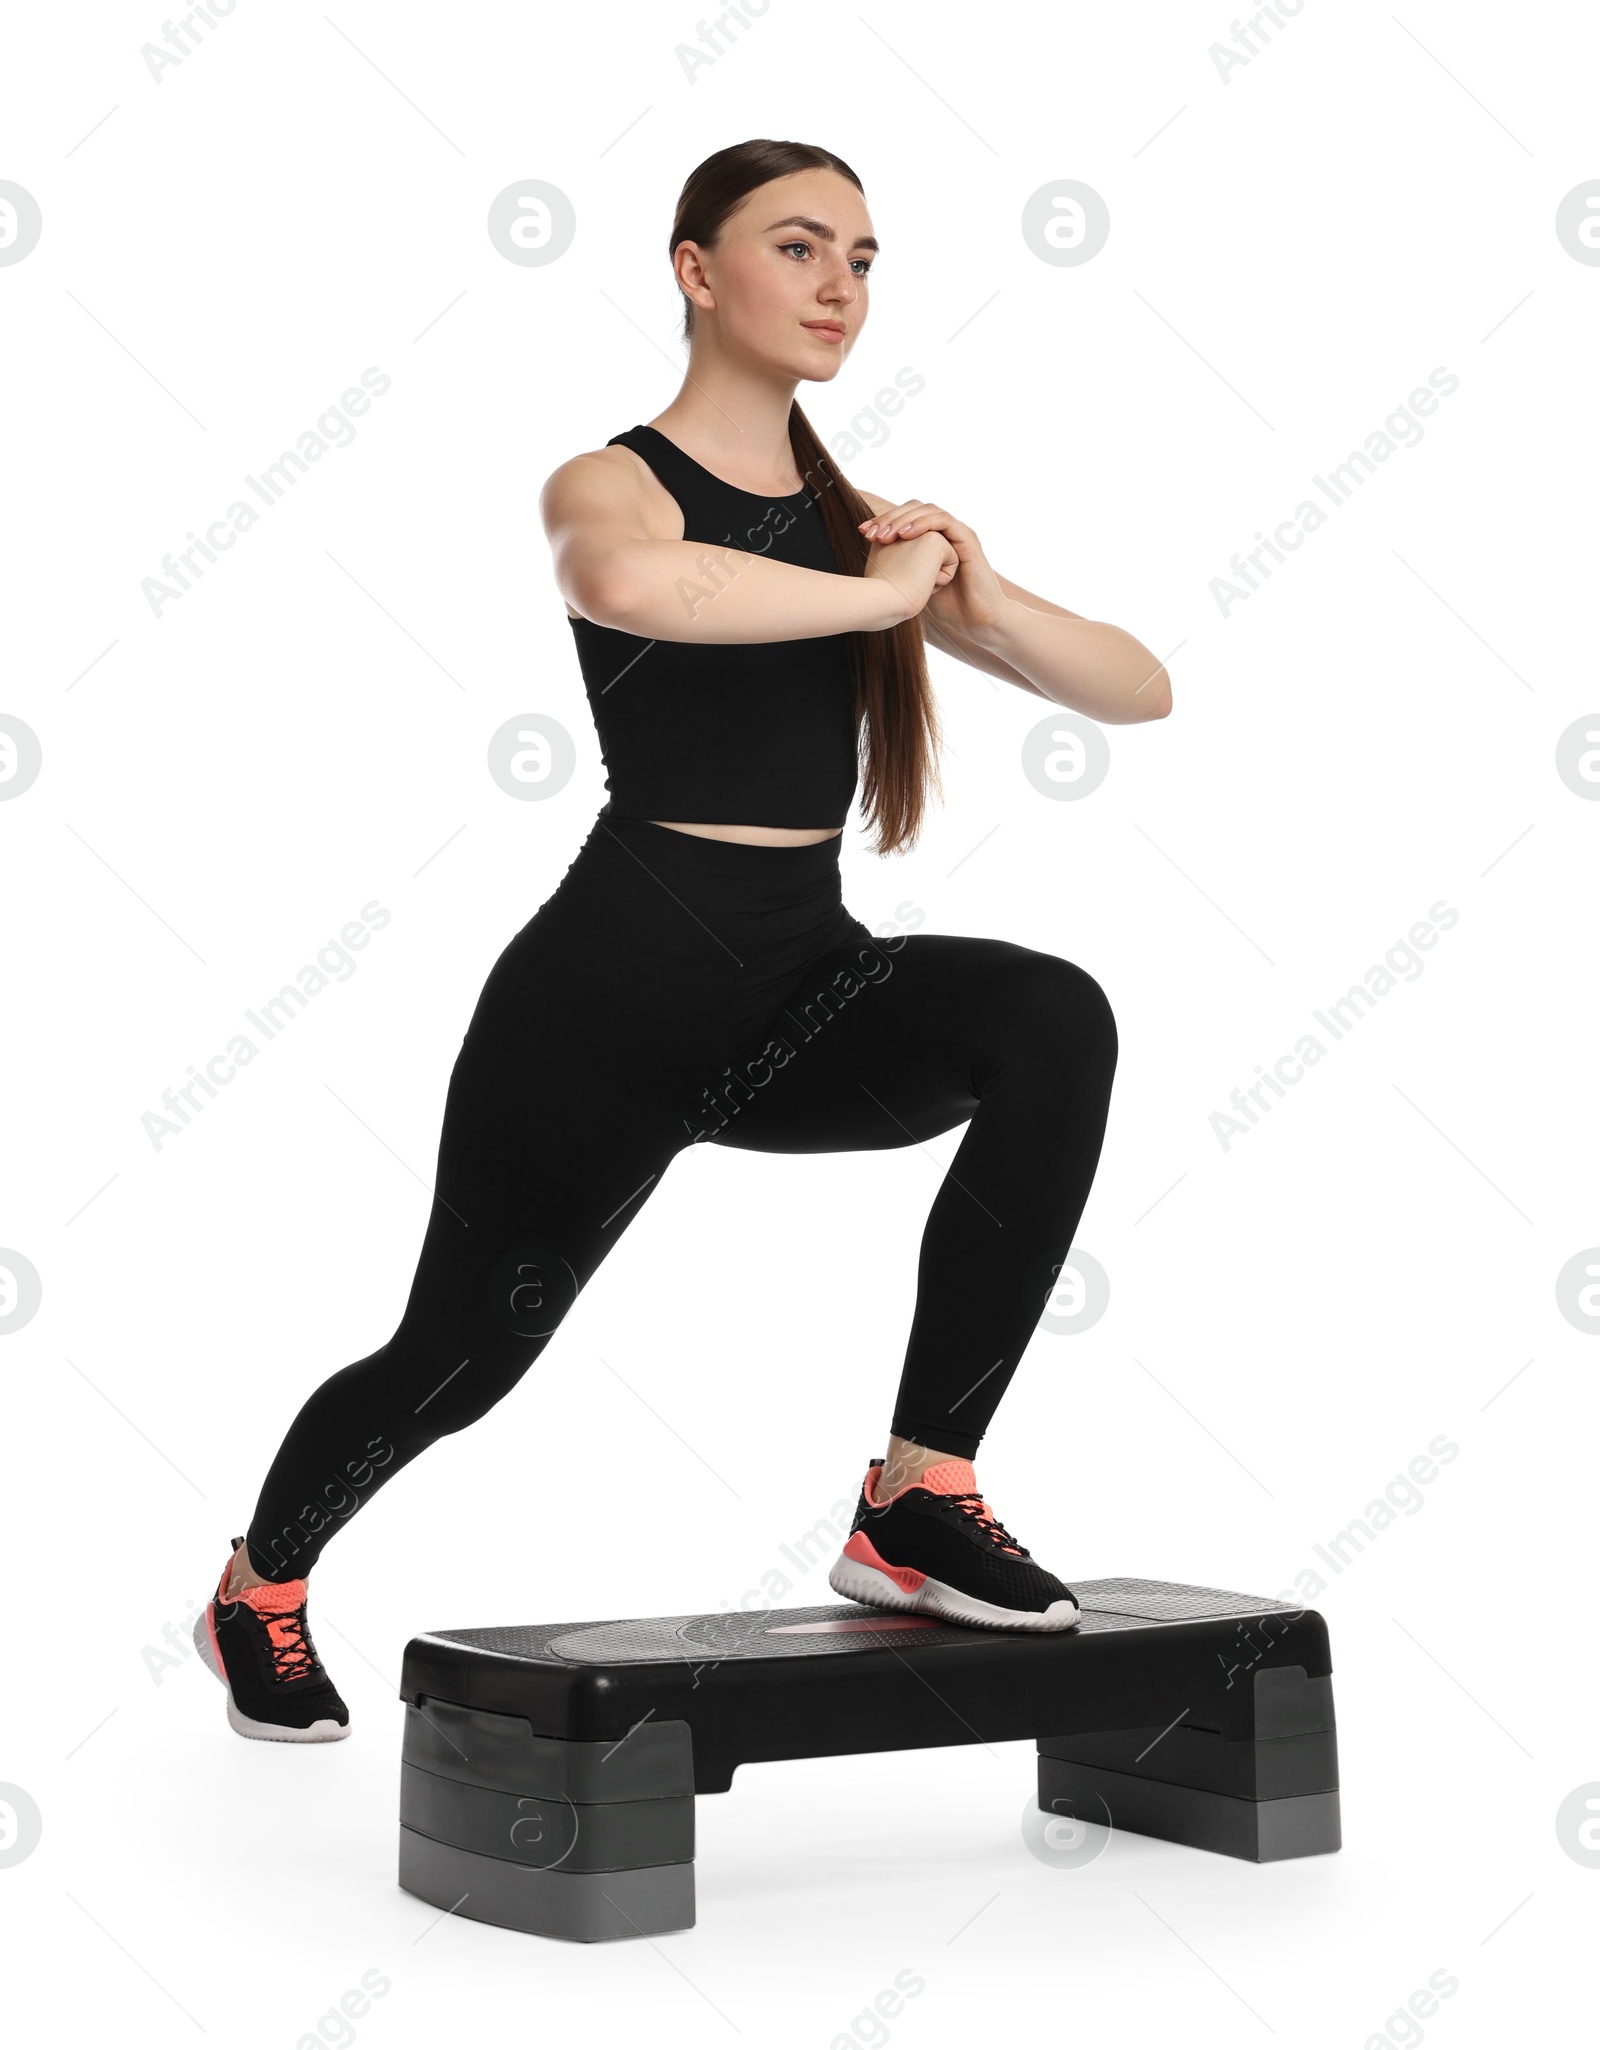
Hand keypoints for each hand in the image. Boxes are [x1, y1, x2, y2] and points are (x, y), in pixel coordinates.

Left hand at [858, 501, 1005, 638]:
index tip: (862, 531)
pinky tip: (905, 535)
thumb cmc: (946, 608)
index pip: (904, 518)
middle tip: (870, 531)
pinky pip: (944, 521)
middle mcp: (944, 532)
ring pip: (928, 511)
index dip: (882, 521)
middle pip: (913, 509)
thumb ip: (898, 570)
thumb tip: (868, 566)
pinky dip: (924, 524)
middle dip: (889, 518)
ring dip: (904, 519)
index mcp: (931, 539)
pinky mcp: (968, 540)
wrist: (974, 622)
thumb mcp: (913, 586)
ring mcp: (957, 534)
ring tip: (886, 534)